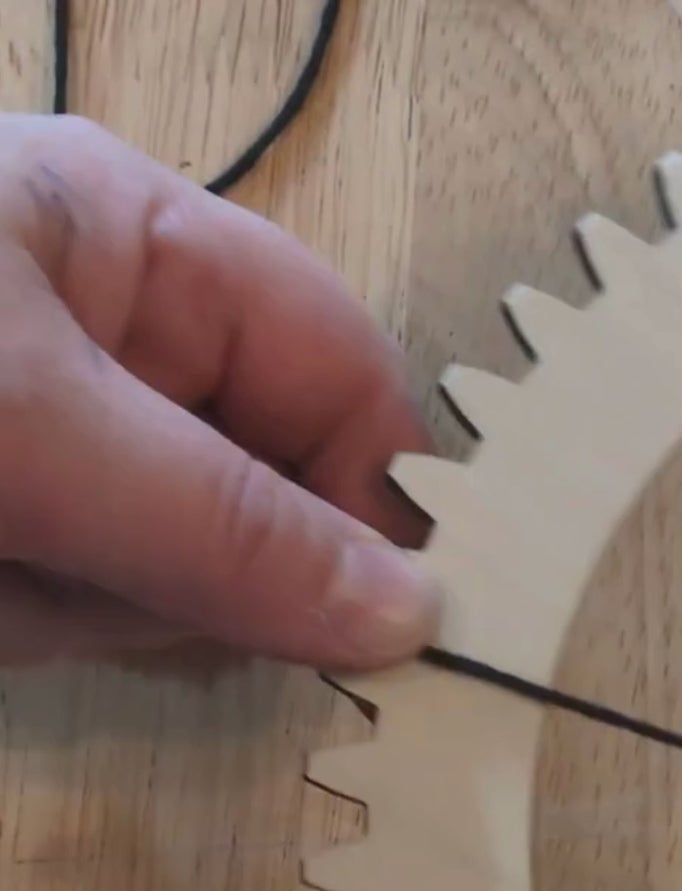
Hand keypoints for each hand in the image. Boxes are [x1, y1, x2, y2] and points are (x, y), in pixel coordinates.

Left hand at [0, 114, 438, 669]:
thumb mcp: (26, 421)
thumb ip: (221, 526)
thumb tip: (413, 618)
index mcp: (131, 247)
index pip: (336, 370)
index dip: (386, 488)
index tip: (415, 624)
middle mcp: (101, 347)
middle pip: (257, 500)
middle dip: (191, 566)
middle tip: (100, 572)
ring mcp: (38, 452)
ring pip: (160, 582)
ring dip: (76, 607)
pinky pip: (65, 620)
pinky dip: (15, 627)